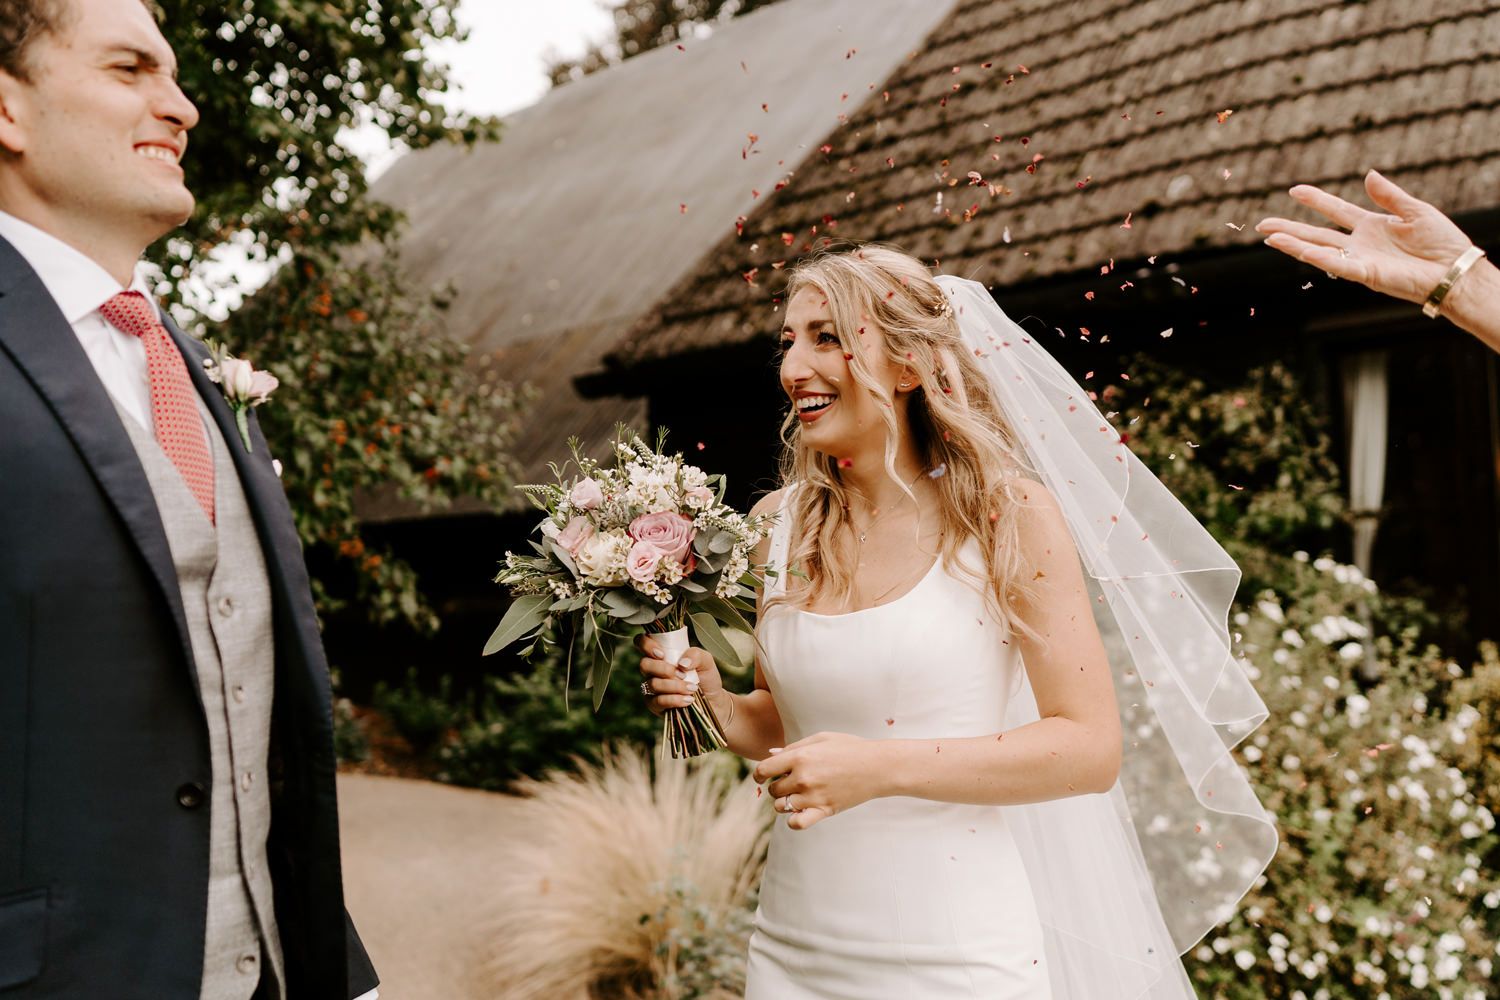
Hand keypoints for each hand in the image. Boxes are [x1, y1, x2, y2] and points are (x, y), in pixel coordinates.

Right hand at [634, 632, 724, 717]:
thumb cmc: (705, 677)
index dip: (646, 645)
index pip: (642, 642)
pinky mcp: (655, 705)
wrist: (712, 700)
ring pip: (653, 684)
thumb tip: (681, 663)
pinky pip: (658, 701)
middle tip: (682, 674)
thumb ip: (695, 655)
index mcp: (662, 654)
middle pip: (644, 665)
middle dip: (664, 669)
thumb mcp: (706, 661)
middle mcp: (653, 670)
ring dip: (674, 686)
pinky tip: (688, 700)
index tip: (662, 654)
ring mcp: (652, 687)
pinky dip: (675, 700)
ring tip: (692, 688)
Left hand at [753, 731, 883, 830]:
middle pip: (772, 790)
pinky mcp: (824, 810)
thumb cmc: (849, 748)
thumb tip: (770, 754)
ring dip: (785, 801)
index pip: (763, 770)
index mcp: (799, 757)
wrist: (877, 766)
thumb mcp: (821, 739)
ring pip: (781, 806)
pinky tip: (802, 811)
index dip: (759, 774)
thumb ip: (793, 747)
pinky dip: (794, 820)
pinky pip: (796, 823)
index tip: (763, 775)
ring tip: (799, 794)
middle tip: (792, 781)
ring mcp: (812, 796)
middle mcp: (803, 778)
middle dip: (777, 785)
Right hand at [1255, 169, 1473, 305]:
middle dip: (1289, 228)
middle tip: (1262, 224)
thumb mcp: (1415, 210)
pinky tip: (1297, 250)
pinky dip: (1315, 257)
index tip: (1295, 190)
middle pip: (1316, 233)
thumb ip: (1389, 195)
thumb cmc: (1441, 242)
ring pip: (1318, 250)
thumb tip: (1368, 174)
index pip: (1336, 211)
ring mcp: (1360, 259)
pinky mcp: (1366, 274)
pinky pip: (1336, 264)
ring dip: (1293, 244)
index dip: (1316, 200)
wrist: (1454, 269)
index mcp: (1371, 226)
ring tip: (1269, 237)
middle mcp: (1360, 244)